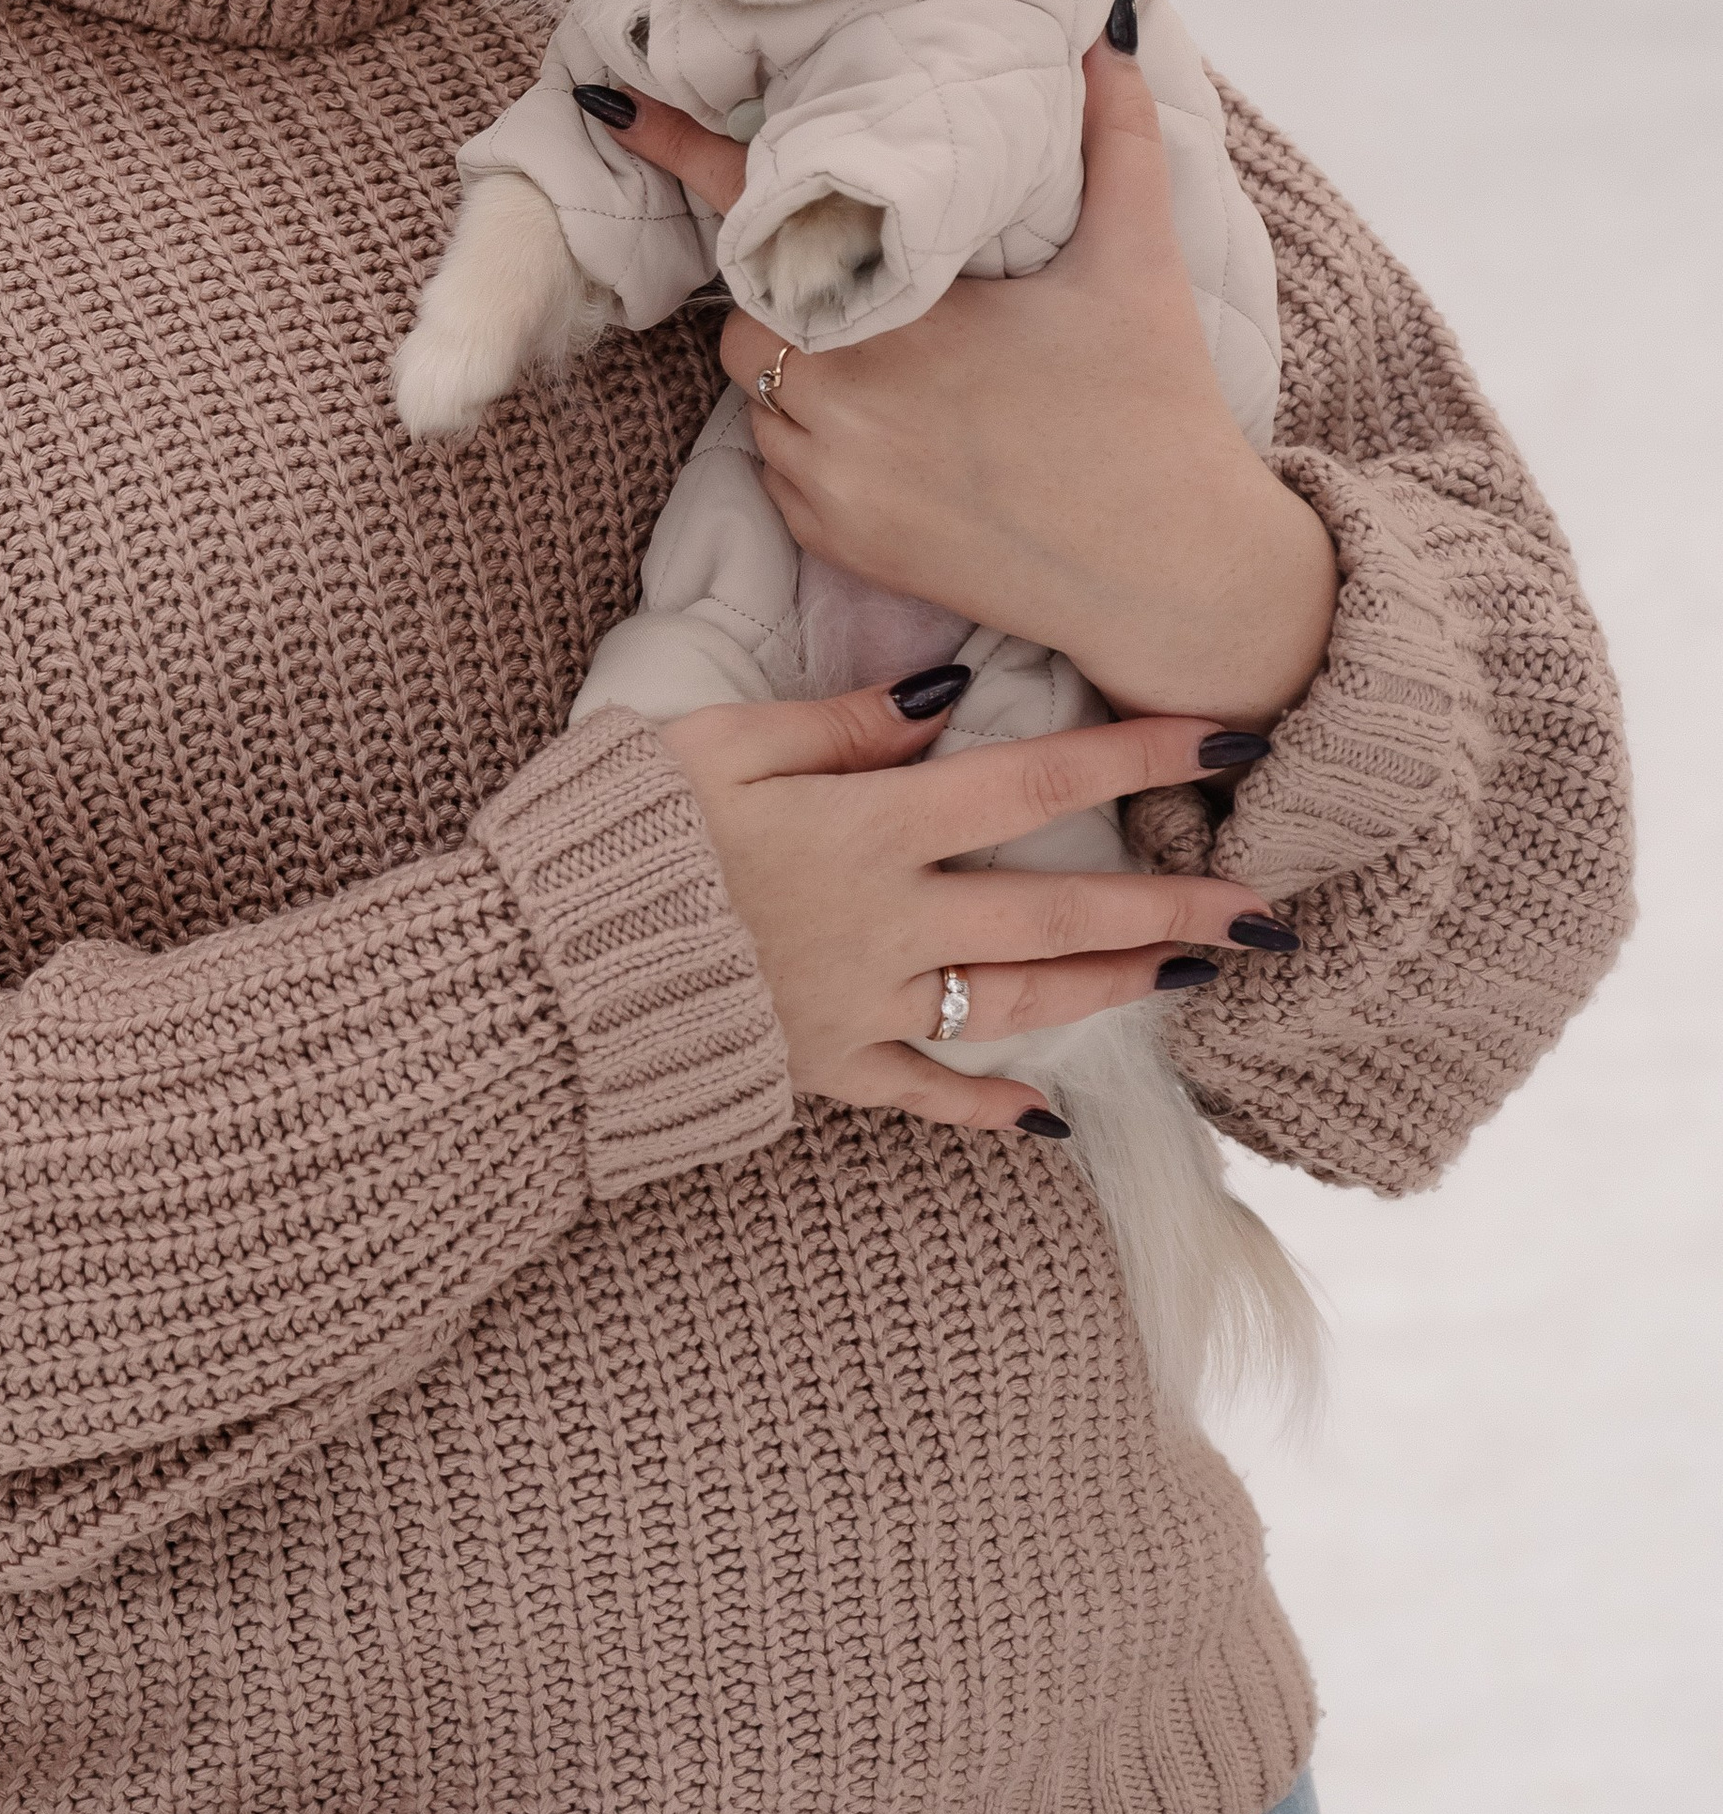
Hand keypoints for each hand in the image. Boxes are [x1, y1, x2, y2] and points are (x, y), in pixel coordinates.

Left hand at [613, 38, 1335, 726]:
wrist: (1175, 582)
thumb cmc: (1158, 414)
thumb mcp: (1140, 264)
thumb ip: (1117, 137)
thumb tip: (1107, 36)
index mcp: (902, 318)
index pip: (760, 216)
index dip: (683, 152)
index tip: (610, 101)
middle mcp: (847, 402)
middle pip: (747, 310)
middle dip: (783, 284)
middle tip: (859, 277)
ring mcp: (834, 483)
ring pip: (751, 390)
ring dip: (790, 361)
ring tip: (889, 354)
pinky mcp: (839, 545)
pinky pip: (774, 467)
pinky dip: (804, 437)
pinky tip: (892, 427)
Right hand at [664, 687, 1291, 1129]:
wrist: (542, 981)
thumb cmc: (612, 837)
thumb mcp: (714, 744)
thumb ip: (839, 724)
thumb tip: (950, 693)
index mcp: (866, 827)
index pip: (1033, 780)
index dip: (1137, 755)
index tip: (1233, 739)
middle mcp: (888, 923)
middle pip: (1057, 911)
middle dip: (1173, 906)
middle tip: (1271, 908)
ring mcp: (862, 1008)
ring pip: (1017, 1003)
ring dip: (1116, 991)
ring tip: (1199, 980)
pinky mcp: (820, 1072)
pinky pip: (923, 1097)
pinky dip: (988, 1109)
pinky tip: (1049, 1120)